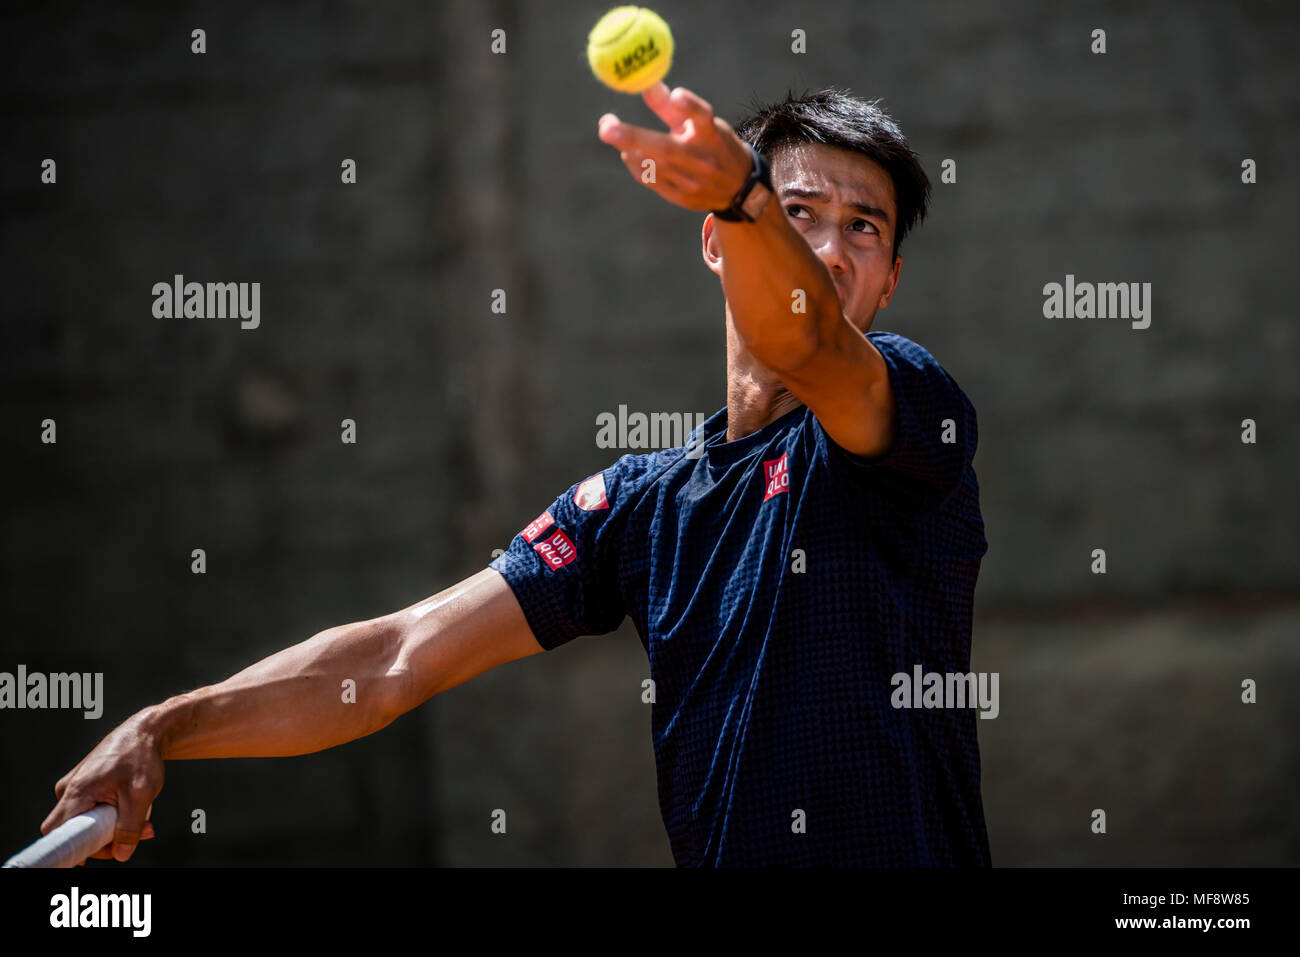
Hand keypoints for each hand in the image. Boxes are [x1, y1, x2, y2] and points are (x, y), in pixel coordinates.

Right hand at [41, 710, 163, 863]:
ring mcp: (75, 788)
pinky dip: (112, 816)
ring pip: (87, 823)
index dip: (76, 849)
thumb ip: (130, 827)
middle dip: (105, 839)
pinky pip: (91, 812)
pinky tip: (132, 808)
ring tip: (143, 819)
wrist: (145, 732)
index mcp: (77, 791)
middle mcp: (69, 790)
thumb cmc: (142, 756)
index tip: (101, 850)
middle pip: (74, 832)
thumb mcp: (142, 794)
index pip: (59, 833)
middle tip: (139, 833)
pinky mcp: (84, 787)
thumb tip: (121, 854)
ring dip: (113, 827)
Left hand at [597, 82, 754, 212]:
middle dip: (633, 137)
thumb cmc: (714, 145)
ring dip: (629, 148)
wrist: (738, 188)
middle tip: (606, 126)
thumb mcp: (702, 123)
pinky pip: (650, 180)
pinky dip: (635, 165)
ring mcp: (693, 182)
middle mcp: (704, 160)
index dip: (689, 106)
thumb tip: (645, 82)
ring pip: (653, 166)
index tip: (676, 94)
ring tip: (614, 132)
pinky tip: (629, 153)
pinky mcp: (682, 197)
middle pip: (666, 149)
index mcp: (712, 135)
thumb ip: (671, 107)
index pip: (703, 117)